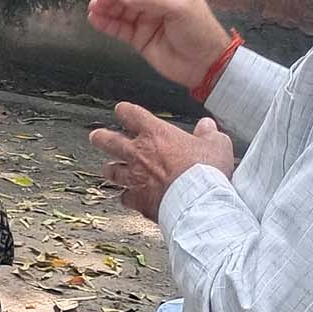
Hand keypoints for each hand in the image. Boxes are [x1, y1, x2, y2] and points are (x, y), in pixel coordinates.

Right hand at [87, 0, 231, 91]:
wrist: (205, 65)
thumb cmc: (201, 34)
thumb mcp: (179, 9)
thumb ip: (151, 0)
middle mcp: (158, 4)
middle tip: (99, 1)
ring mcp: (148, 22)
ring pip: (122, 12)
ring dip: (107, 10)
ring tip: (93, 10)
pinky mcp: (141, 39)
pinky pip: (121, 29)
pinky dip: (108, 25)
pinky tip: (97, 21)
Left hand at [89, 104, 235, 221]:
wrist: (198, 201)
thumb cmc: (207, 171)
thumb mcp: (216, 144)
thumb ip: (209, 133)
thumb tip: (207, 126)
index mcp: (156, 134)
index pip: (131, 114)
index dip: (124, 111)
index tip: (122, 110)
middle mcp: (139, 153)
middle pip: (108, 141)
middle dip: (100, 137)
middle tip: (96, 136)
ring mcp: (135, 177)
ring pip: (112, 171)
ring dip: (111, 169)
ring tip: (109, 169)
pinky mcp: (137, 200)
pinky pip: (125, 197)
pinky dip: (127, 197)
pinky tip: (129, 198)